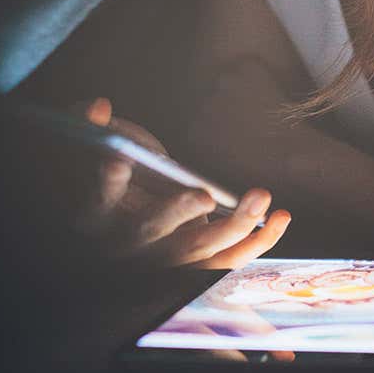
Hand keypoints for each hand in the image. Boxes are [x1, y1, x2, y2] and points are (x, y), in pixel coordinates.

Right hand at [77, 97, 291, 268]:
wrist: (140, 214)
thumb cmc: (124, 172)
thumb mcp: (104, 148)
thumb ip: (90, 127)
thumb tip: (97, 107)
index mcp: (97, 216)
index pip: (97, 201)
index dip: (106, 183)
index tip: (118, 161)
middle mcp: (130, 245)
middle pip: (151, 232)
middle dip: (177, 212)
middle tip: (203, 195)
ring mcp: (167, 260)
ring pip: (198, 250)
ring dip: (234, 225)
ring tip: (261, 196)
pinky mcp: (199, 265)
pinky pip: (230, 261)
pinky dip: (259, 242)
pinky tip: (283, 217)